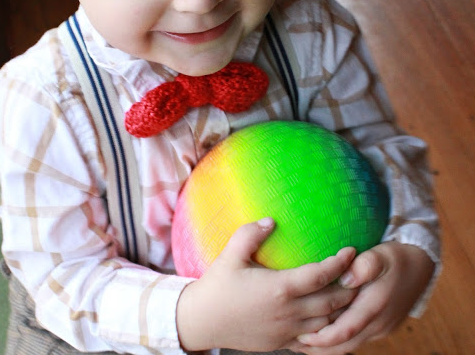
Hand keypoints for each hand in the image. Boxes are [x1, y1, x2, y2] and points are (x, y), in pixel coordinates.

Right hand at [176, 218, 356, 351]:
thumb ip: (251, 234)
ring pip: (327, 323)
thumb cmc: (216, 285)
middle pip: (332, 301)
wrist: (202, 322)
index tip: (352, 249)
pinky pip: (313, 340)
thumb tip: (271, 220)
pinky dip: (327, 330)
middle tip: (361, 271)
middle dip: (350, 287)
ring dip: (342, 309)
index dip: (340, 262)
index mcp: (280, 288)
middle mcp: (289, 312)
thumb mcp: (230, 254)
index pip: (321, 275)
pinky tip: (332, 320)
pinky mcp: (282, 343)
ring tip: (352, 293)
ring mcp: (287, 330)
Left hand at [296, 242, 434, 354]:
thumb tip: (346, 278)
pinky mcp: (382, 326)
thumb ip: (364, 266)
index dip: (323, 338)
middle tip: (295, 343)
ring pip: (352, 344)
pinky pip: (358, 338)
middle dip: (321, 348)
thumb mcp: (380, 254)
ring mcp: (382, 327)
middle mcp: (379, 322)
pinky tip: (325, 334)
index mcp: (375, 306)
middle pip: (346, 344)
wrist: (421, 264)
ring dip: (330, 346)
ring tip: (304, 343)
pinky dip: (341, 340)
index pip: (346, 330)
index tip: (302, 337)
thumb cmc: (395, 256)